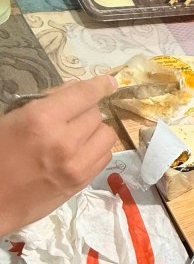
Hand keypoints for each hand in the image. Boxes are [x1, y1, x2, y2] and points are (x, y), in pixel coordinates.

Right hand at [0, 75, 117, 237]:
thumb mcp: (13, 118)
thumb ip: (46, 101)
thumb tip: (75, 90)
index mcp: (41, 119)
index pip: (83, 95)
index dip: (100, 85)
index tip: (109, 82)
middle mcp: (64, 141)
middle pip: (96, 114)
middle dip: (85, 111)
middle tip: (70, 118)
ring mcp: (76, 164)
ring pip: (107, 134)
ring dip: (95, 130)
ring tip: (78, 135)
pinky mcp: (82, 182)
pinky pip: (106, 156)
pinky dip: (97, 149)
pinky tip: (81, 151)